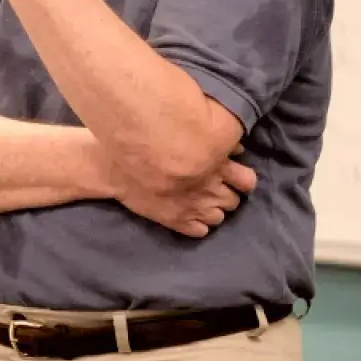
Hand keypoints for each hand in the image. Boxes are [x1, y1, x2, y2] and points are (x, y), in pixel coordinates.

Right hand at [108, 145, 257, 237]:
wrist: (113, 165)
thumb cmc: (145, 141)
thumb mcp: (185, 130)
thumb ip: (214, 140)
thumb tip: (236, 150)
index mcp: (215, 165)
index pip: (247, 181)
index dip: (243, 180)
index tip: (234, 176)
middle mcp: (209, 188)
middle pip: (234, 201)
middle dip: (227, 194)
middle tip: (214, 187)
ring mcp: (194, 208)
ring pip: (219, 217)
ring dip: (214, 210)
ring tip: (201, 201)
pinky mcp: (177, 222)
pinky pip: (201, 231)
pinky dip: (199, 224)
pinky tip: (189, 214)